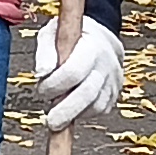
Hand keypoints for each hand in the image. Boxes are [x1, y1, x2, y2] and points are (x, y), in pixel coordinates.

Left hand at [31, 16, 122, 131]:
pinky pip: (100, 110)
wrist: (102, 38)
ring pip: (96, 106)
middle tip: (51, 121)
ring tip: (58, 111)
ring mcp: (113, 81)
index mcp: (91, 47)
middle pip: (88, 94)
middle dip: (66, 111)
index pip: (74, 71)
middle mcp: (106, 65)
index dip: (55, 85)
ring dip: (74, 113)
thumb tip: (41, 73)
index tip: (42, 89)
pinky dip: (84, 113)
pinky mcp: (114, 94)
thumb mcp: (52, 33)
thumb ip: (45, 51)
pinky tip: (72, 107)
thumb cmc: (73, 36)